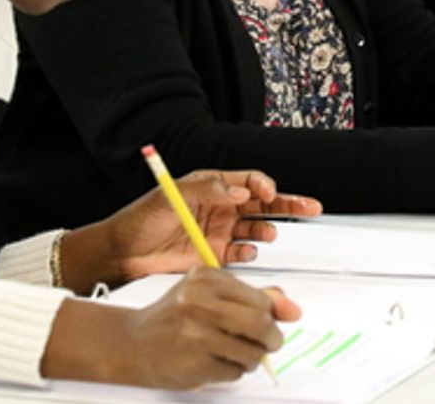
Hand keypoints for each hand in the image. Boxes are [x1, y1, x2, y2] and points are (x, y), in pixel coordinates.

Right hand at [45, 267, 297, 389]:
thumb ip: (251, 297)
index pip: (260, 299)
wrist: (132, 343)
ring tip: (233, 354)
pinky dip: (233, 372)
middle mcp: (199, 301)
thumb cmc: (174, 317)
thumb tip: (292, 309)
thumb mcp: (209, 294)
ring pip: (252, 352)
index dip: (271, 316)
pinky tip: (215, 363)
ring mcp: (196, 333)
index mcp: (205, 278)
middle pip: (260, 324)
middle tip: (268, 344)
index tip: (269, 324)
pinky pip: (235, 372)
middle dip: (271, 340)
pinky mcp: (194, 362)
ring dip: (251, 359)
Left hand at [70, 170, 321, 288]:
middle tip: (311, 207)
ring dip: (268, 228)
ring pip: (257, 227)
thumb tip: (241, 191)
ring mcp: (220, 230)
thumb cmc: (142, 218)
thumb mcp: (172, 196)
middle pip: (262, 203)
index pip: (248, 181)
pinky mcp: (216, 254)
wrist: (123, 253)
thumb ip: (208, 190)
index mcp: (212, 185)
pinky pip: (243, 251)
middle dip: (288, 204)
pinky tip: (246, 251)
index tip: (268, 193)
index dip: (263, 185)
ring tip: (269, 233)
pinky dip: (250, 251)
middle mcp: (220, 206)